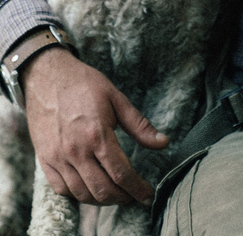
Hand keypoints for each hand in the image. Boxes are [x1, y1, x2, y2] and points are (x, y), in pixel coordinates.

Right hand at [22, 47, 168, 205]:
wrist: (47, 75)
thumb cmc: (84, 84)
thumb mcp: (116, 98)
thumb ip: (139, 125)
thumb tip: (163, 143)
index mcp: (97, 135)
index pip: (121, 174)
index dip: (138, 189)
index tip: (148, 196)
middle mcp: (76, 151)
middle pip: (103, 189)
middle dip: (123, 198)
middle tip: (135, 196)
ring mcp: (57, 158)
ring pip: (82, 194)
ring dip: (102, 200)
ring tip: (117, 194)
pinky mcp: (45, 159)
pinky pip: (62, 189)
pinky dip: (78, 195)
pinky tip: (90, 189)